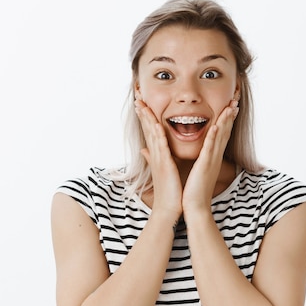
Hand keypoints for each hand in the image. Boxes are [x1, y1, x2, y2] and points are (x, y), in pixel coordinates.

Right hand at [134, 100, 182, 217]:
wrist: (169, 209)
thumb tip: (144, 150)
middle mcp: (155, 155)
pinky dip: (158, 135)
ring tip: (142, 104)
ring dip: (148, 119)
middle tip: (137, 96)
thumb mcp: (160, 171)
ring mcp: (158, 159)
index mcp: (156, 155)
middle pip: (147, 129)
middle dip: (142, 112)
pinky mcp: (164, 165)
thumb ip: (152, 158)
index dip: (145, 117)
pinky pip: (161, 147)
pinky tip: (156, 124)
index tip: (140, 103)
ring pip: (152, 134)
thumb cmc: (168, 191)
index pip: (149, 131)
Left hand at [182, 99, 238, 212]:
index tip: (229, 107)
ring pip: (221, 137)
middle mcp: (214, 157)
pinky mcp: (205, 166)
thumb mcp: (193, 171)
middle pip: (225, 132)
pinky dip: (215, 136)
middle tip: (235, 101)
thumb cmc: (192, 191)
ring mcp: (211, 161)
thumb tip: (188, 153)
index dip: (225, 120)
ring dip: (226, 121)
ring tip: (231, 106)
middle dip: (229, 116)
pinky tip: (217, 125)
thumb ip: (192, 160)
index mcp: (211, 157)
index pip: (219, 135)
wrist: (194, 207)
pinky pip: (211, 148)